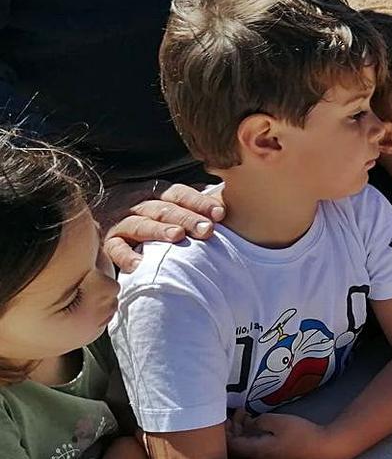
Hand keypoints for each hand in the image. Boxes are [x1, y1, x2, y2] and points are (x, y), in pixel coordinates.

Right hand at [103, 182, 224, 272]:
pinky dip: (125, 256)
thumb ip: (196, 206)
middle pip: (163, 208)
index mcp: (157, 193)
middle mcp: (137, 204)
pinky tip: (140, 265)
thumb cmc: (152, 219)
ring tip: (177, 237)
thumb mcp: (171, 207)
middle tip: (206, 229)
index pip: (179, 193)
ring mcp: (120, 222)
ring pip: (140, 223)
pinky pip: (114, 248)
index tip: (220, 214)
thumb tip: (227, 207)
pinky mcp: (106, 242)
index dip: (200, 202)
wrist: (97, 222)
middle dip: (187, 218)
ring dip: (159, 230)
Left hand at [226, 410, 341, 458]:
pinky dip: (254, 436)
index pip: (230, 444)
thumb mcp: (278, 421)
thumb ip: (259, 421)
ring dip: (245, 432)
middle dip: (234, 429)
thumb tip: (250, 423)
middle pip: (237, 447)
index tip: (228, 414)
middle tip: (239, 412)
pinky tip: (261, 425)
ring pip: (247, 447)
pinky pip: (257, 448)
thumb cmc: (301, 434)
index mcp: (255, 451)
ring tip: (249, 415)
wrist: (324, 449)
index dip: (225, 429)